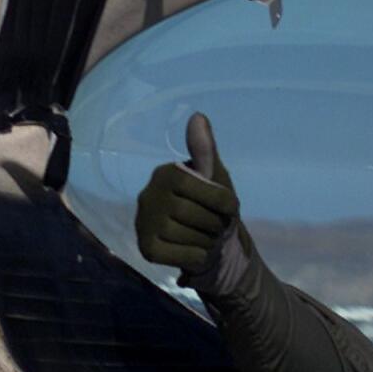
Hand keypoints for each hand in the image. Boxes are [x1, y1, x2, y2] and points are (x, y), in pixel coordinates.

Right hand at [135, 113, 238, 273]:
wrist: (212, 245)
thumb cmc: (214, 208)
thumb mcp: (216, 178)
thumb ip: (206, 150)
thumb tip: (197, 116)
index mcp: (165, 174)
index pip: (199, 186)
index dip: (222, 200)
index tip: (229, 207)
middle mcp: (147, 196)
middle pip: (194, 213)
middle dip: (215, 223)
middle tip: (213, 225)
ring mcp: (143, 223)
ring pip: (187, 235)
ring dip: (207, 240)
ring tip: (204, 236)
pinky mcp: (146, 249)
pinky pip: (182, 255)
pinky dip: (197, 256)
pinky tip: (194, 250)